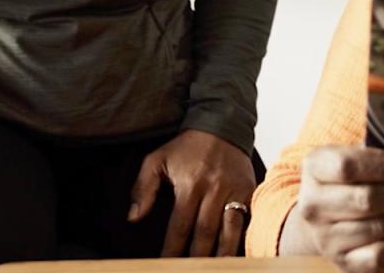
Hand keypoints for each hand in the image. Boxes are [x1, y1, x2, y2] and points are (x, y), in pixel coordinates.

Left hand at [127, 129, 256, 257]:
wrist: (223, 125)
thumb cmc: (186, 147)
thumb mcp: (157, 160)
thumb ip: (143, 188)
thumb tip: (133, 218)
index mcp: (190, 183)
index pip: (180, 225)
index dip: (172, 249)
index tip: (166, 265)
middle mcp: (214, 188)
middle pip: (205, 232)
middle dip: (197, 257)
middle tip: (189, 271)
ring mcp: (235, 190)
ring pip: (230, 229)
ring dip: (223, 253)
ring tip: (217, 269)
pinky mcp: (250, 190)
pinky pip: (248, 219)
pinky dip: (243, 238)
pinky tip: (237, 253)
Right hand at [280, 146, 383, 272]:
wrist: (322, 221)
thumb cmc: (348, 182)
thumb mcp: (354, 156)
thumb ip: (383, 153)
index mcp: (315, 168)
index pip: (349, 166)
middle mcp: (313, 205)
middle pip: (369, 199)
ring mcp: (326, 238)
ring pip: (380, 227)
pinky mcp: (343, 263)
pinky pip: (381, 256)